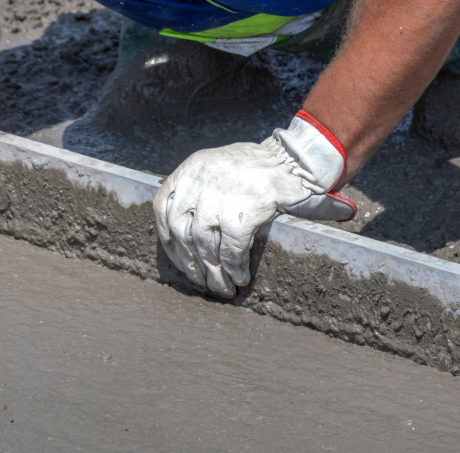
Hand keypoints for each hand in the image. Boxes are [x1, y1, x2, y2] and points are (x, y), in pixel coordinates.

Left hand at [153, 111, 355, 297]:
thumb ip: (199, 191)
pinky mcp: (242, 212)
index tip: (177, 257)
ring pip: (204, 245)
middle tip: (202, 281)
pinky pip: (231, 249)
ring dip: (213, 271)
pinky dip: (234, 267)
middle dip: (191, 262)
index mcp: (191, 168)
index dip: (166, 237)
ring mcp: (219, 196)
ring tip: (223, 287)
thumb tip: (183, 234)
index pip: (162, 207)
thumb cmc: (259, 167)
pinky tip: (240, 278)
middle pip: (181, 231)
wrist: (296, 158)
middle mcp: (199, 180)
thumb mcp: (218, 167)